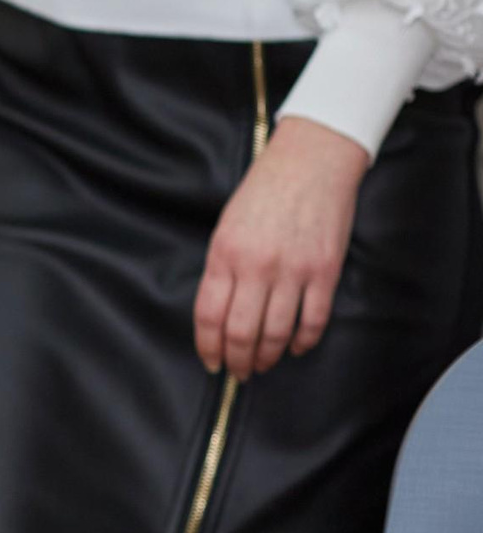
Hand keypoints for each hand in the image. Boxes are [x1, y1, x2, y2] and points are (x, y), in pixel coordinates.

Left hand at [194, 115, 368, 380]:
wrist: (312, 161)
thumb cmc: (264, 193)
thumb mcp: (226, 228)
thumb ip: (221, 270)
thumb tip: (219, 315)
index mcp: (224, 256)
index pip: (208, 317)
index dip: (208, 348)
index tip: (212, 362)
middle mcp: (256, 267)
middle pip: (240, 333)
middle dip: (237, 360)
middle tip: (239, 371)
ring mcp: (293, 270)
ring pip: (276, 333)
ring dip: (268, 356)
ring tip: (264, 364)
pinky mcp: (325, 271)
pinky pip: (313, 320)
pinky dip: (303, 341)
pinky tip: (295, 347)